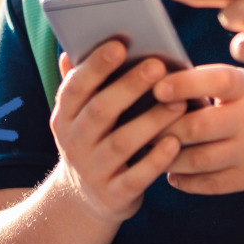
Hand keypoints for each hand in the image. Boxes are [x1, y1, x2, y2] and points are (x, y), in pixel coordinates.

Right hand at [48, 41, 183, 224]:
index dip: (96, 66)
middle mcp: (74, 143)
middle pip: (100, 111)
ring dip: (151, 121)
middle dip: (129, 86)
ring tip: (179, 102)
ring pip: (122, 143)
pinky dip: (155, 160)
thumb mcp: (80, 116)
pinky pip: (136, 177)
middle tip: (157, 66)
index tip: (120, 44)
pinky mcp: (114, 195)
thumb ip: (81, 83)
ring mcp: (93, 171)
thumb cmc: (93, 140)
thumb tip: (70, 49)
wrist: (84, 200)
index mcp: (64, 117)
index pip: (75, 88)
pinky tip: (174, 142)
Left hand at [152, 64, 243, 192]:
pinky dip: (186, 181)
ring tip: (151, 153)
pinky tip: (173, 175)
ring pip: (197, 158)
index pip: (212, 81)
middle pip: (195, 125)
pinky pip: (212, 184)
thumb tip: (167, 88)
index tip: (155, 87)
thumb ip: (221, 85)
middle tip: (137, 127)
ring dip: (168, 157)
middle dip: (161, 127)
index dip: (181, 83)